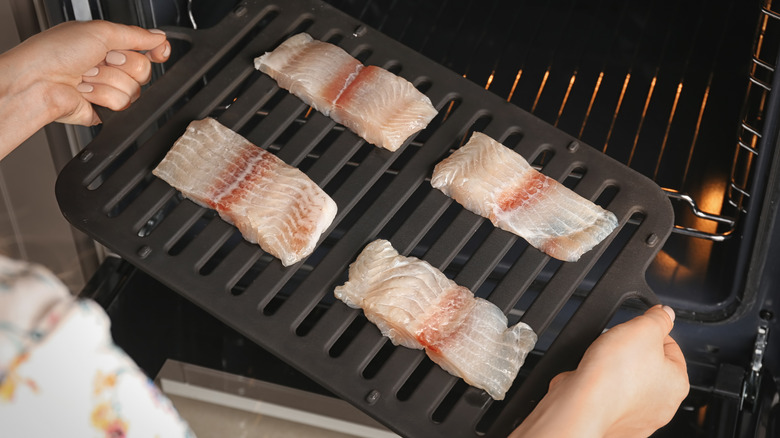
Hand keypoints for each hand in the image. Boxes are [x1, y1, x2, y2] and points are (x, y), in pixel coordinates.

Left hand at [0, 20, 169, 156]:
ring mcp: (107, 89)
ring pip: (134, 91)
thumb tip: (160, 37)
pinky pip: (123, 108)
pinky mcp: (104, 111)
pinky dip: (103, 98)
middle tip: (99, 61)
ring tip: (85, 77)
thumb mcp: (99, 31)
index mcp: (108, 44)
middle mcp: (109, 67)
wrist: (36, 83)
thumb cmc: (54, 52)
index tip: (158, 52)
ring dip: (108, 82)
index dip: (156, 51)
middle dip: (122, 66)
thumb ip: (135, 35)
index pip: (146, 49)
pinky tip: (85, 92)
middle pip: (144, 71)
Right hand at [511, 305, 688, 436]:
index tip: (637, 328)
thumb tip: (666, 313)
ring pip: (627, 382)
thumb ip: (659, 318)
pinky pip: (607, 396)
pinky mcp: (612, 421)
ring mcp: (636, 418)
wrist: (582, 405)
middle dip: (631, 352)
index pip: (671, 347)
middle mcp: (661, 406)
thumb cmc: (614, 375)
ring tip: (602, 362)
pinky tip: (592, 379)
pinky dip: (599, 386)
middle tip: (617, 345)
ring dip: (614, 370)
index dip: (651, 332)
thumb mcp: (643, 328)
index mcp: (677, 383)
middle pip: (649, 366)